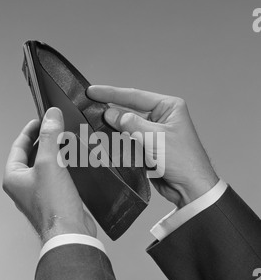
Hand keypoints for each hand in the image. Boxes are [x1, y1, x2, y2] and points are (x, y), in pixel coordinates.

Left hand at [3, 108, 96, 244]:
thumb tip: (51, 116)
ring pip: (46, 165)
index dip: (30, 130)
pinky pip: (57, 176)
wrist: (70, 232)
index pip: (19, 146)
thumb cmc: (54, 206)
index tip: (41, 119)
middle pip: (32, 155)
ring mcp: (39, 192)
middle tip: (56, 128)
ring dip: (56, 152)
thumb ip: (50, 137)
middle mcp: (24, 185)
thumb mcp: (50, 164)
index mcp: (14, 177)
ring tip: (67, 140)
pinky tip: (75, 160)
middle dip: (45, 140)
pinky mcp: (54, 197)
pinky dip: (64, 166)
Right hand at [87, 86, 218, 207]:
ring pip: (128, 125)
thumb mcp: (154, 137)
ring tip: (94, 121)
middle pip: (130, 109)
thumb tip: (110, 113)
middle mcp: (161, 117)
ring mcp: (154, 132)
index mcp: (168, 107)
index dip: (112, 93)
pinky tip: (106, 138)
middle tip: (89, 105)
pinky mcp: (148, 146)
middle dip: (111, 108)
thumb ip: (130, 124)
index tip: (93, 91)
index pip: (135, 96)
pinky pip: (129, 139)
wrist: (190, 188)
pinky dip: (118, 139)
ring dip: (113, 126)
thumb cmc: (183, 160)